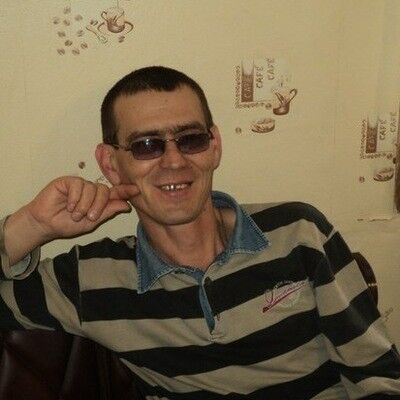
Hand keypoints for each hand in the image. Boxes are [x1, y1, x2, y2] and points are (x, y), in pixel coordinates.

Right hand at [24, 176, 138, 239]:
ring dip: (84, 204)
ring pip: (92, 188)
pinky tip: (69, 206)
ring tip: (75, 214)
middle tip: (89, 217)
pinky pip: (78, 185)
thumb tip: (126, 205)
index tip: (137, 189)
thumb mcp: (91, 222)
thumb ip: (107, 212)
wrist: (46, 224)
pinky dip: (75, 198)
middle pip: (105, 191)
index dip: (126, 191)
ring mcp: (80, 185)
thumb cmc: (67, 224)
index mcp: (99, 201)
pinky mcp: (68, 181)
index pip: (115, 194)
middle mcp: (91, 191)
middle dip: (98, 205)